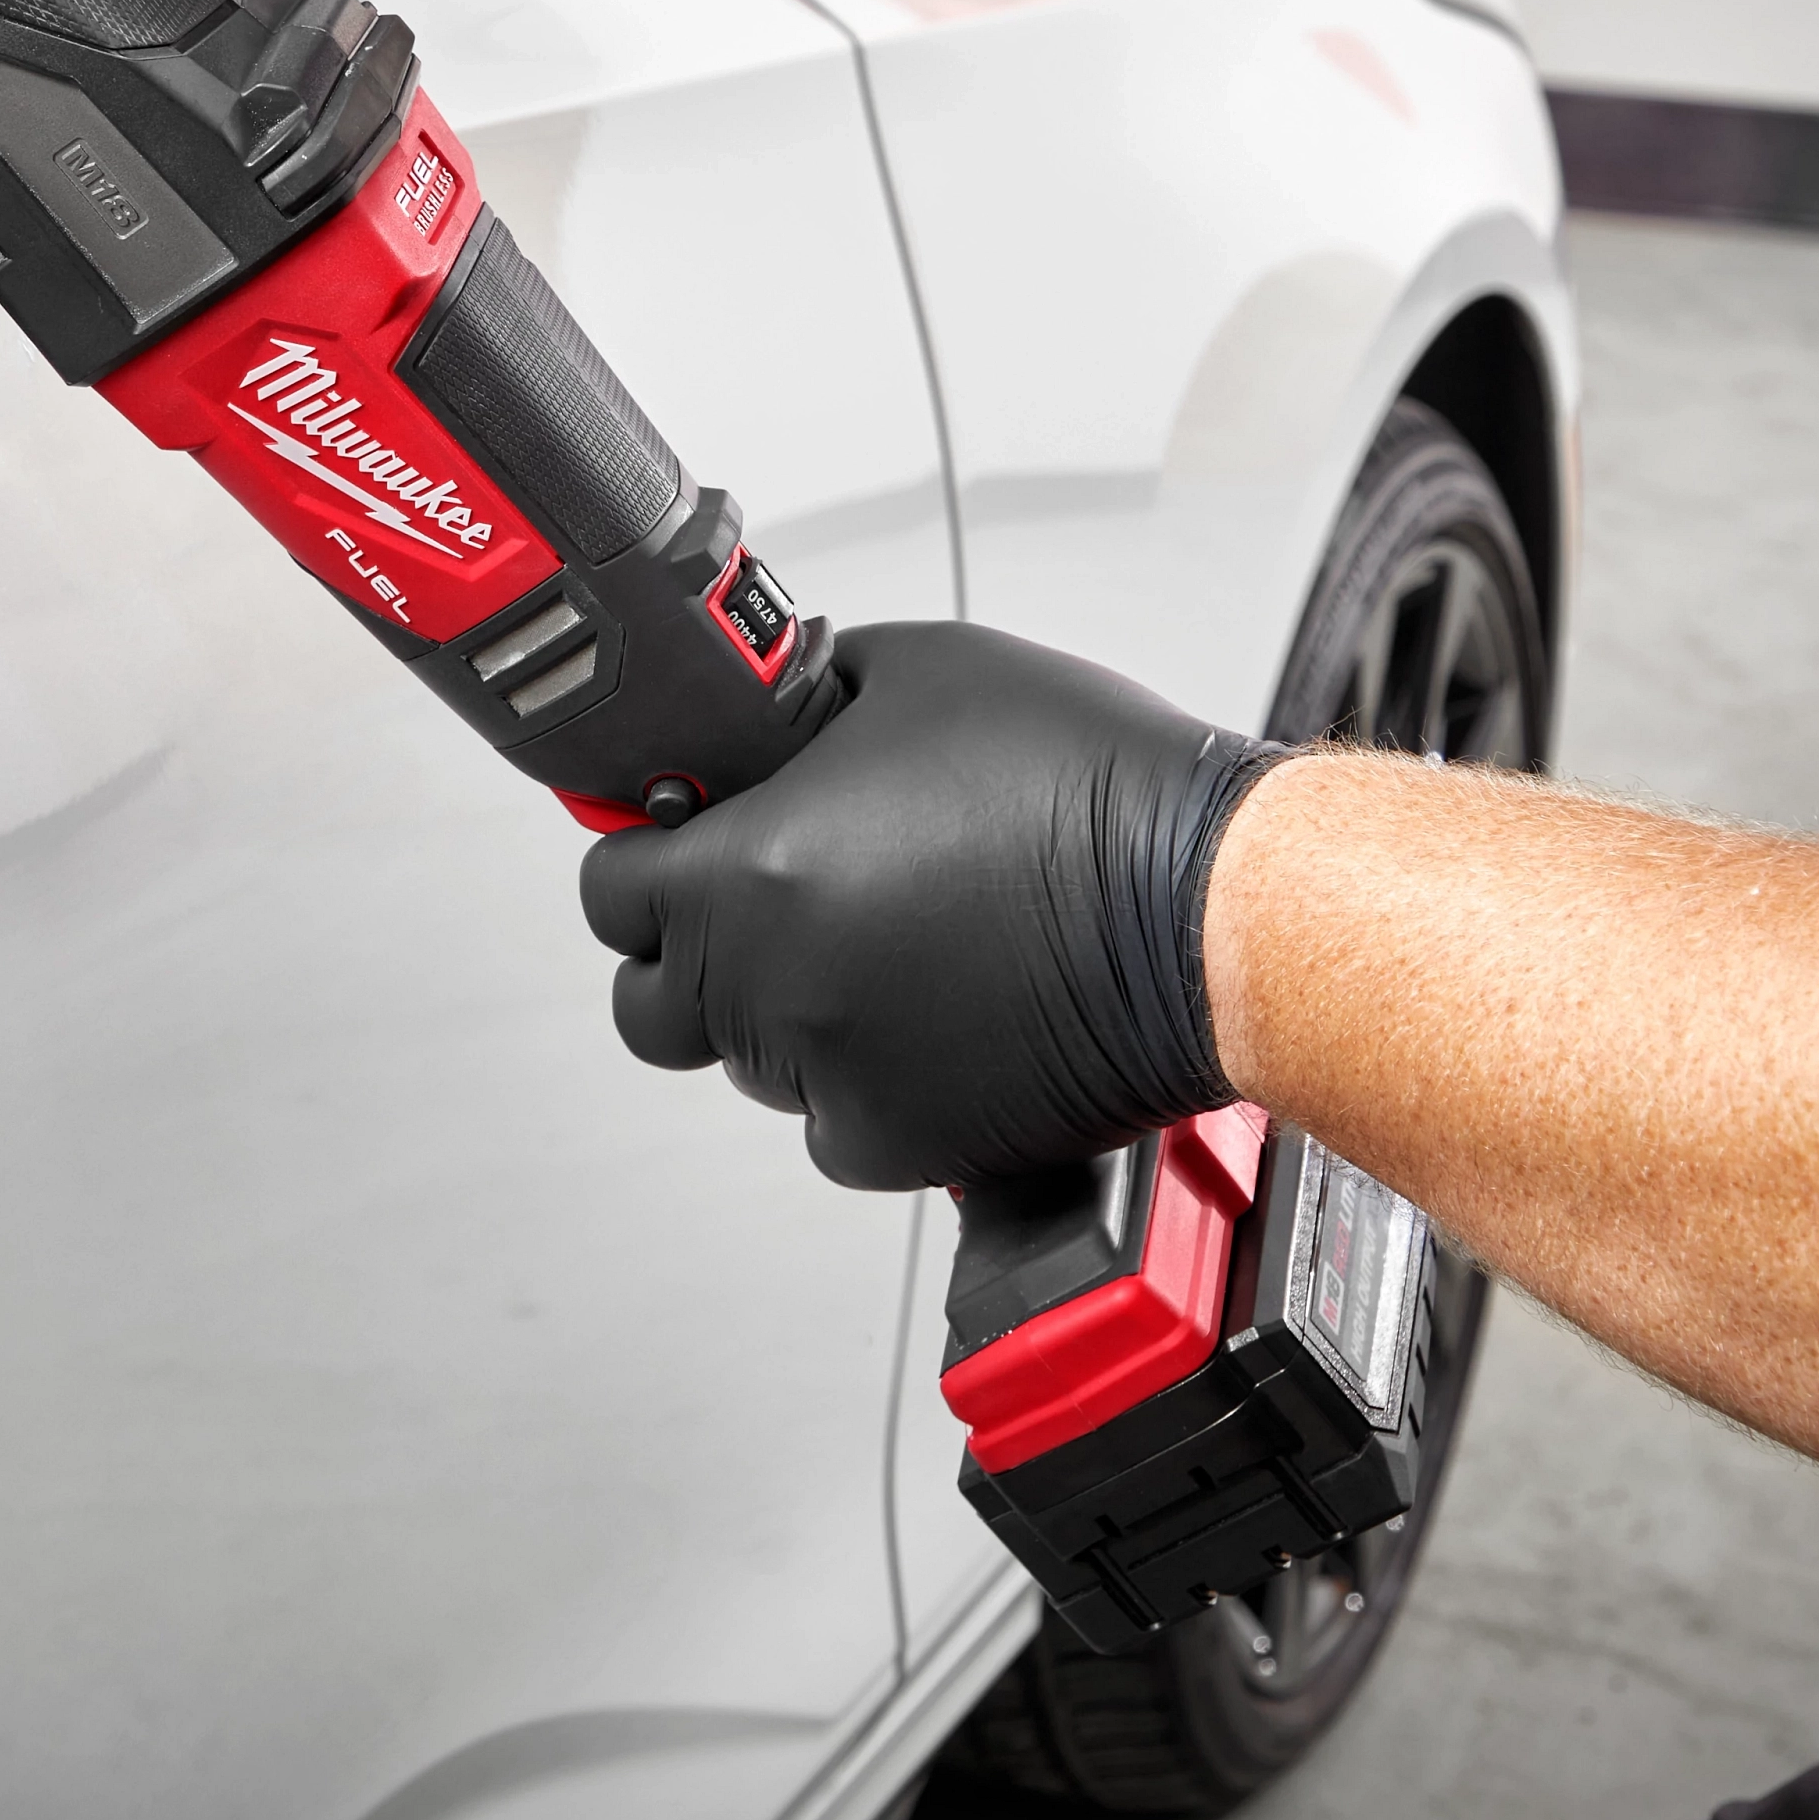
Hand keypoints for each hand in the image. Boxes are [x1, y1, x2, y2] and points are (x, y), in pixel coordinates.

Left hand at [576, 622, 1283, 1188]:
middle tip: (762, 914)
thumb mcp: (915, 674)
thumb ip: (804, 704)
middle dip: (693, 956)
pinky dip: (868, 1082)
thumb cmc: (1087, 789)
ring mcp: (834, 1077)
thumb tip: (760, 720)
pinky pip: (837, 1124)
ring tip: (890, 948)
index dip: (644, 863)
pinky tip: (934, 1015)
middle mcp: (775, 989)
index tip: (675, 852)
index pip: (611, 894)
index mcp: (751, 875)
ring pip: (753, 1065)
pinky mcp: (903, 1145)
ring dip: (791, 1015)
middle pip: (656, 1004)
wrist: (1207, 905)